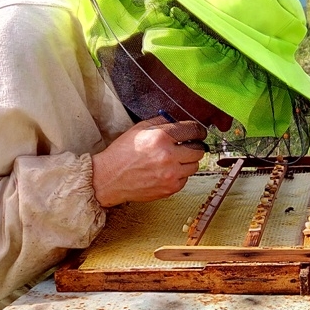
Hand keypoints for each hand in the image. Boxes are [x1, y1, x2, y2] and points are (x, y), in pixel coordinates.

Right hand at [90, 116, 206, 207]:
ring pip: (195, 165)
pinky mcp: (170, 188)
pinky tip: (168, 171)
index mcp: (160, 137)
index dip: (198, 130)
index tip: (199, 132)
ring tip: (176, 159)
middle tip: (189, 146)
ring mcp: (171, 174)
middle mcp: (168, 155)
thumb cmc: (122, 153)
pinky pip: (186, 179)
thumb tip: (179, 121)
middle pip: (199, 149)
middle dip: (195, 146)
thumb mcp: (138, 129)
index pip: (193, 130)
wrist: (110, 178)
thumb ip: (161, 122)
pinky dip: (180, 174)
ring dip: (189, 161)